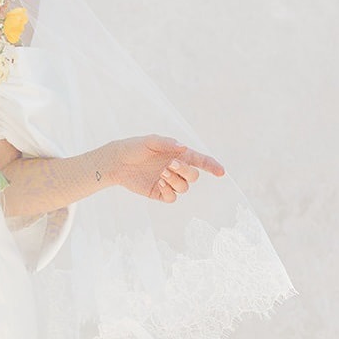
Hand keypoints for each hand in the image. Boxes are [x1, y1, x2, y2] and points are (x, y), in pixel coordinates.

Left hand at [105, 135, 224, 201]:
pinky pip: (172, 198)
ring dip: (176, 181)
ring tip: (162, 174)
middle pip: (193, 176)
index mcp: (178, 155)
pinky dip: (169, 192)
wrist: (117, 162)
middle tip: (170, 165)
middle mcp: (176, 169)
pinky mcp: (159, 192)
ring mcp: (168, 181)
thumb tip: (183, 147)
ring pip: (184, 188)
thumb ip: (167, 144)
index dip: (211, 166)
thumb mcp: (151, 141)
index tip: (221, 172)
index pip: (200, 161)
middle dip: (185, 171)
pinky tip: (160, 184)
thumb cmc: (135, 147)